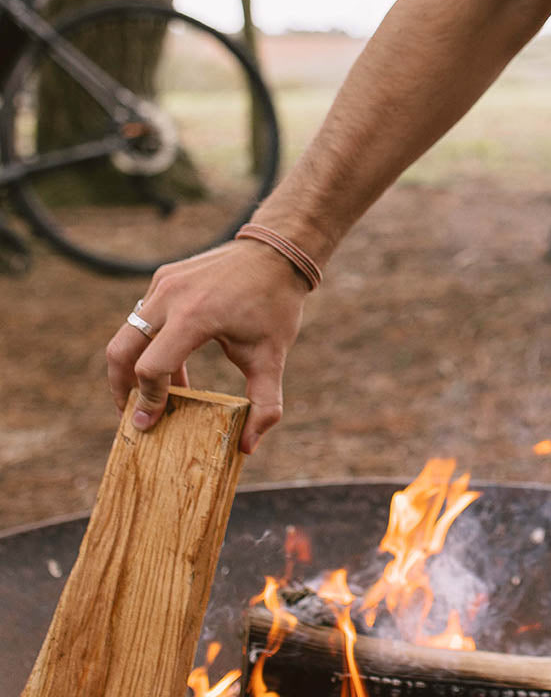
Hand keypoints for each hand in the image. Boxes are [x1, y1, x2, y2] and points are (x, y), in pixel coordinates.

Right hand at [106, 240, 309, 453]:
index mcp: (195, 316)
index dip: (147, 401)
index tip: (148, 425)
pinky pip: (143, 315)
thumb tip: (248, 447)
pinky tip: (173, 365)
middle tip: (132, 414)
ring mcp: (165, 282)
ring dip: (135, 366)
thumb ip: (264, 403)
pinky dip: (148, 342)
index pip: (150, 368)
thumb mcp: (273, 356)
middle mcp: (172, 296)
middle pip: (121, 351)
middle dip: (121, 388)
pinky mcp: (165, 276)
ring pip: (128, 333)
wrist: (279, 251)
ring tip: (156, 394)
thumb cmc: (276, 304)